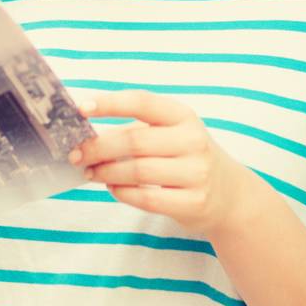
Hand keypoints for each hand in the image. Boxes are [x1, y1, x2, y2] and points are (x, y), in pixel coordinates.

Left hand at [69, 90, 253, 235]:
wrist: (229, 194)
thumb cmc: (186, 157)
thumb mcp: (171, 134)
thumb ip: (135, 131)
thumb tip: (85, 137)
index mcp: (183, 116)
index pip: (142, 102)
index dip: (110, 103)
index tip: (81, 108)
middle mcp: (192, 141)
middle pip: (134, 141)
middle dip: (98, 148)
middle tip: (76, 154)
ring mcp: (196, 173)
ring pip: (138, 171)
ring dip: (106, 172)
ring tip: (91, 172)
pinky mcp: (194, 202)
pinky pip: (146, 198)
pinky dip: (123, 193)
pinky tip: (114, 188)